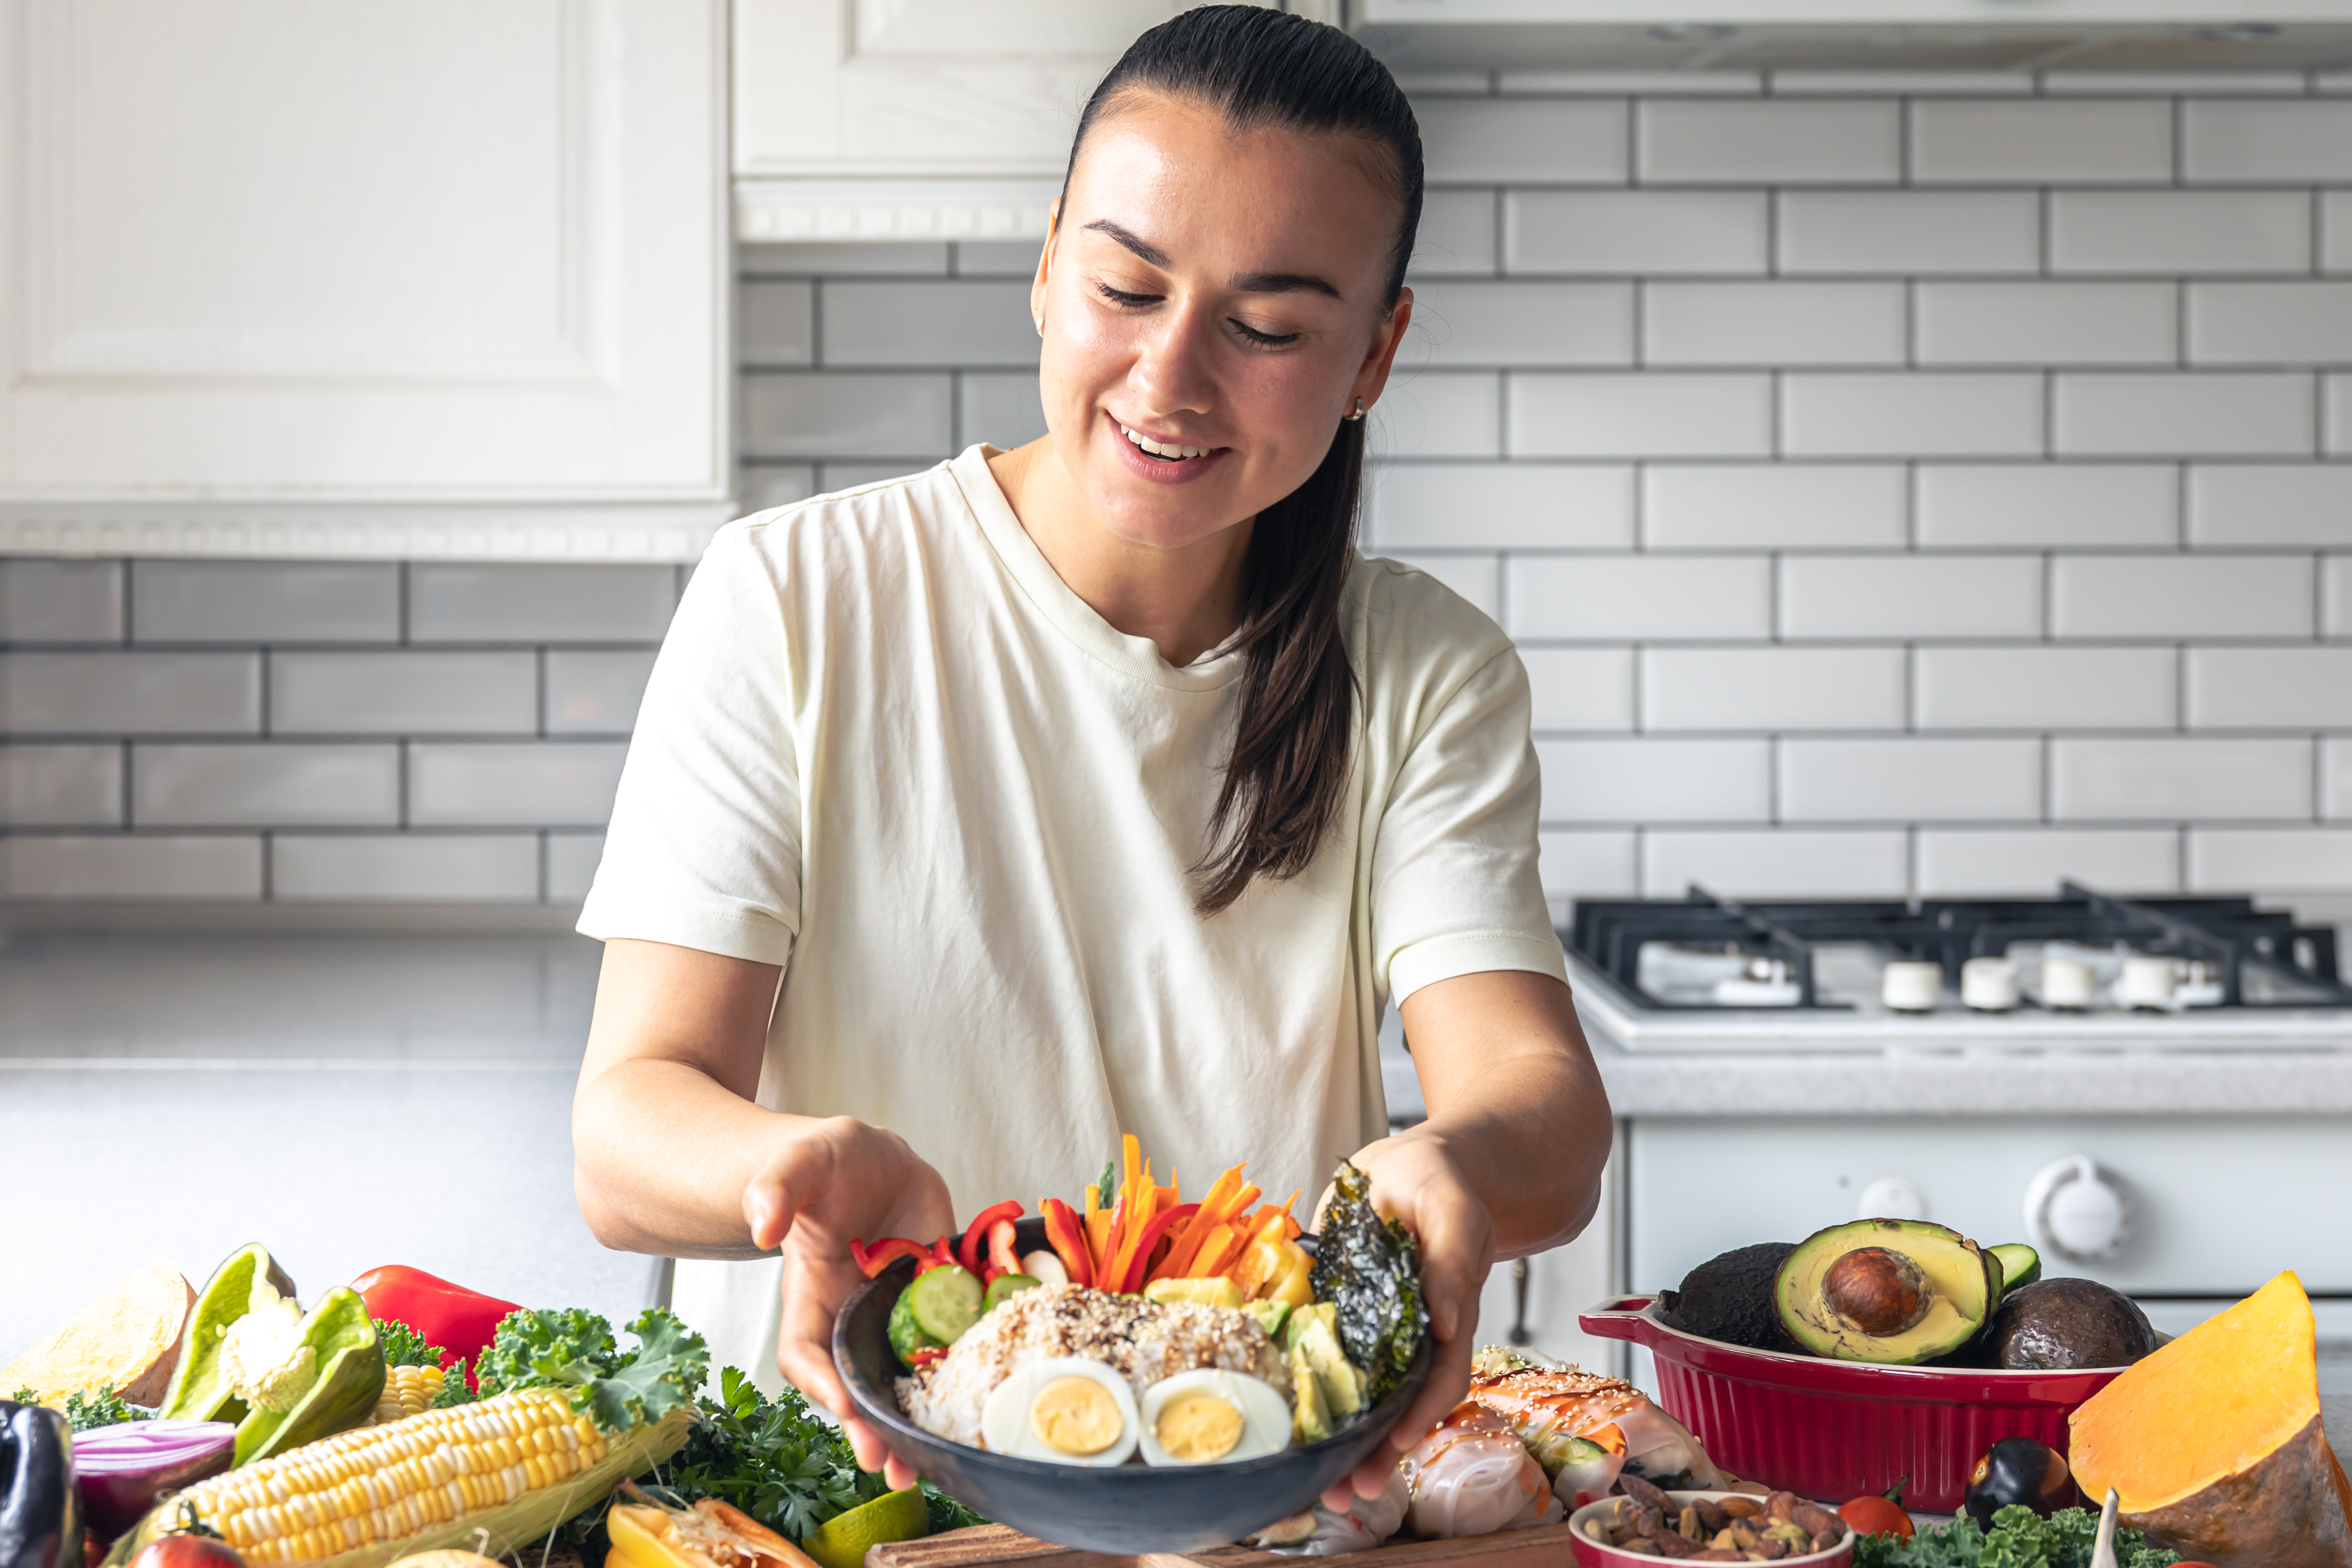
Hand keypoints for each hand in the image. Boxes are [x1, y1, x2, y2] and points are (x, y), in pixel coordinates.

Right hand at [746, 1115, 956, 1489]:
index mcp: (813, 1292)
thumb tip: (762, 1223)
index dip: (822, 1382)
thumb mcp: (800, 1162)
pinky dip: (968, 1366)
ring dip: (916, 1418)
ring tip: (934, 1463)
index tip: (845, 1407)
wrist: (876, 1160)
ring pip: (904, 1374)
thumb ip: (776, 1187)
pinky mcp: (943, 1297)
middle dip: (871, 1427)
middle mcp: (855, 1315)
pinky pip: (954, 1336)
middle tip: (891, 1465)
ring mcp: (901, 1311)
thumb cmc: (827, 1164)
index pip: (807, 1350)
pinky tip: (988, 1393)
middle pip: (856, 1382)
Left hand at [1315, 1128, 1492, 1511]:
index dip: (1421, 1416)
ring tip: (1312, 1482)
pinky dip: (1300, 1387)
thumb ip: (1455, 1258)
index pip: (1439, 1379)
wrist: (1404, 1164)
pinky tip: (1275, 1416)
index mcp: (1445, 1315)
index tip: (1397, 1446)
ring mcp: (1369, 1325)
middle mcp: (1408, 1332)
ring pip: (1356, 1392)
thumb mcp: (1454, 1209)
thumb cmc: (1439, 1184)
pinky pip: (1316, 1354)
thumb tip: (1448, 1320)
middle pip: (1396, 1403)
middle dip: (1374, 1451)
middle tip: (1345, 1493)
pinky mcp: (1332, 1308)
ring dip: (1338, 1437)